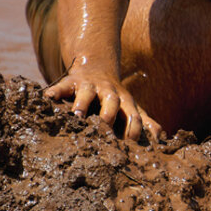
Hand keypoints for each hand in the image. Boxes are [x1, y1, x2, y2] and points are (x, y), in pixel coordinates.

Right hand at [44, 68, 161, 140]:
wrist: (97, 67)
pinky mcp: (71, 81)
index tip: (130, 143)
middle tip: (103, 128)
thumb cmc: (115, 97)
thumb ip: (145, 122)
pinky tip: (48, 98)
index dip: (133, 127)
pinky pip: (62, 86)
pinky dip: (55, 91)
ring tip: (76, 116)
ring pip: (86, 94)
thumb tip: (162, 137)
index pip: (133, 114)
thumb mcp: (130, 107)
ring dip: (82, 104)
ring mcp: (89, 86)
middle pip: (111, 102)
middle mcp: (108, 93)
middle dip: (108, 114)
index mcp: (124, 101)